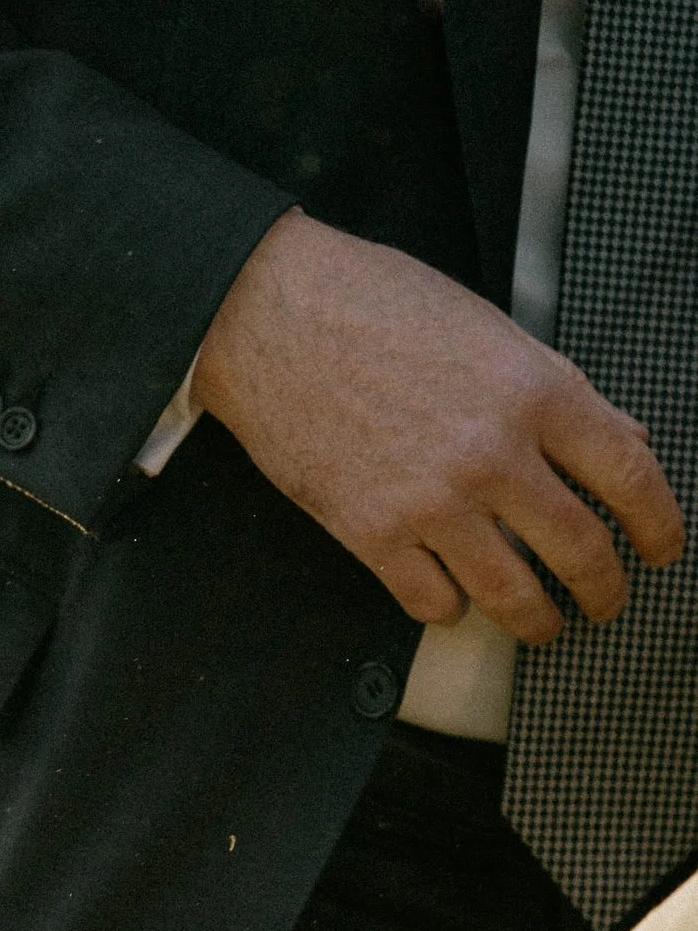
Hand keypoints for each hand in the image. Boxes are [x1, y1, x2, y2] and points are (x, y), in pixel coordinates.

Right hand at [193, 210, 683, 639]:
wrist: (271, 316)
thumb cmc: (373, 305)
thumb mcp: (490, 328)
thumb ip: (558, 388)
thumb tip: (619, 438)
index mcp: (534, 390)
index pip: (630, 476)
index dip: (660, 525)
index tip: (663, 549)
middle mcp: (492, 454)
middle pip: (582, 551)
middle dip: (606, 591)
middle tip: (606, 601)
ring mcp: (431, 502)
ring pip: (512, 596)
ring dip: (537, 622)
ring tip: (541, 624)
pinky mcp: (371, 534)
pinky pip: (432, 602)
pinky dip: (449, 608)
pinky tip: (451, 596)